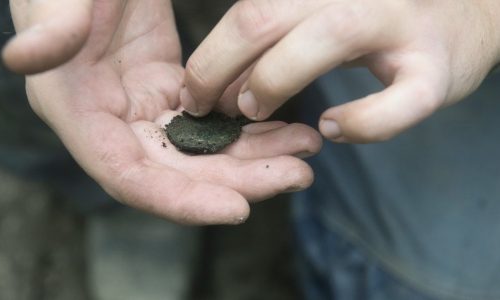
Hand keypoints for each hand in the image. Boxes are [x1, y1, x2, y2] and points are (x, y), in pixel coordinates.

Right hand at [1, 0, 320, 223]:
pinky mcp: (167, 90)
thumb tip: (26, 56)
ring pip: (200, 151)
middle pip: (177, 174)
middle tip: (297, 175)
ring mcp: (141, 109)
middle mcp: (110, 122)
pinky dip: (248, 128)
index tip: (237, 209)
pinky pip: (211, 122)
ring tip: (304, 149)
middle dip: (238, 181)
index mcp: (76, 110)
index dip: (180, 199)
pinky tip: (285, 126)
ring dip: (253, 157)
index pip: (127, 176)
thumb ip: (49, 23)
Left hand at [181, 0, 499, 142]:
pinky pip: (398, 102)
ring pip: (325, 40)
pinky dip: (362, 123)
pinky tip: (333, 130)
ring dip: (273, 81)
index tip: (193, 92)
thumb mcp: (316, 20)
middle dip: (219, 68)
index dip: (210, 55)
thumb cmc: (373, 23)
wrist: (463, 16)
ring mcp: (400, 24)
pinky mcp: (436, 70)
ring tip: (253, 112)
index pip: (249, 10)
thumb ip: (272, 45)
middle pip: (265, 16)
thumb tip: (218, 85)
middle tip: (205, 108)